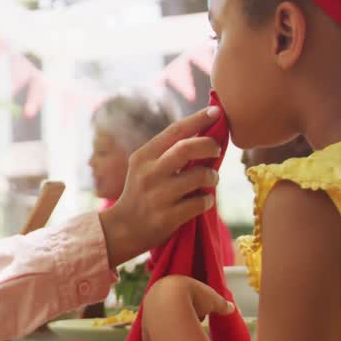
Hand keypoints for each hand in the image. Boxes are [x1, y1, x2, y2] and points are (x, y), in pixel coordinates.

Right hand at [99, 106, 221, 265]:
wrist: (123, 229)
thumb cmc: (141, 193)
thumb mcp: (144, 167)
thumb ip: (167, 153)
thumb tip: (204, 135)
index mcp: (143, 156)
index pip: (174, 131)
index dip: (198, 119)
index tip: (217, 111)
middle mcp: (149, 173)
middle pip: (187, 148)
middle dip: (209, 146)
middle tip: (217, 151)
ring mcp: (158, 196)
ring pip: (199, 176)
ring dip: (213, 177)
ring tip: (211, 180)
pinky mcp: (167, 217)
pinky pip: (200, 202)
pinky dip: (207, 200)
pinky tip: (203, 201)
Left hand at [141, 275, 234, 340]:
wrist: (171, 300)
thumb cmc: (194, 296)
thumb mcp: (212, 299)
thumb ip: (221, 304)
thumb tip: (232, 308)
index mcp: (170, 288)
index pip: (180, 300)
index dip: (192, 308)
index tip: (200, 315)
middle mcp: (156, 301)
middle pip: (169, 314)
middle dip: (181, 320)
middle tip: (192, 326)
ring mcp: (148, 315)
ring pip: (160, 328)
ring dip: (170, 335)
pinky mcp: (145, 330)